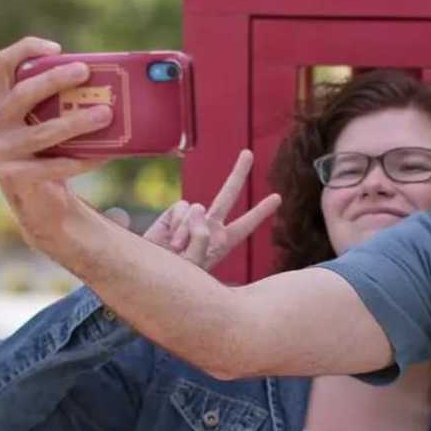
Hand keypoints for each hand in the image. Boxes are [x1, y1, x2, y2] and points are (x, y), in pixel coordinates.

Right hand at [0, 37, 111, 248]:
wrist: (37, 200)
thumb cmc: (48, 151)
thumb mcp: (45, 121)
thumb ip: (59, 102)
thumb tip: (105, 80)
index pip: (3, 64)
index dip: (27, 50)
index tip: (58, 48)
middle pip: (22, 93)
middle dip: (55, 80)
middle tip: (86, 72)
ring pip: (41, 132)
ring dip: (75, 122)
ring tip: (106, 114)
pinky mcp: (13, 177)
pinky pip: (53, 166)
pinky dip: (81, 159)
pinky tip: (104, 155)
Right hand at [143, 149, 282, 271]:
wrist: (153, 275)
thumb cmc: (177, 277)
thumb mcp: (196, 264)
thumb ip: (201, 237)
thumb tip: (198, 206)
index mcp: (222, 242)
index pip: (246, 225)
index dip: (261, 211)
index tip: (278, 197)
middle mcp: (210, 226)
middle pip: (228, 195)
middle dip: (238, 174)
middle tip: (248, 153)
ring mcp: (191, 219)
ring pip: (198, 208)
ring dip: (188, 230)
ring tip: (179, 250)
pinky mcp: (173, 215)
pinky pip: (180, 209)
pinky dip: (176, 224)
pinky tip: (170, 240)